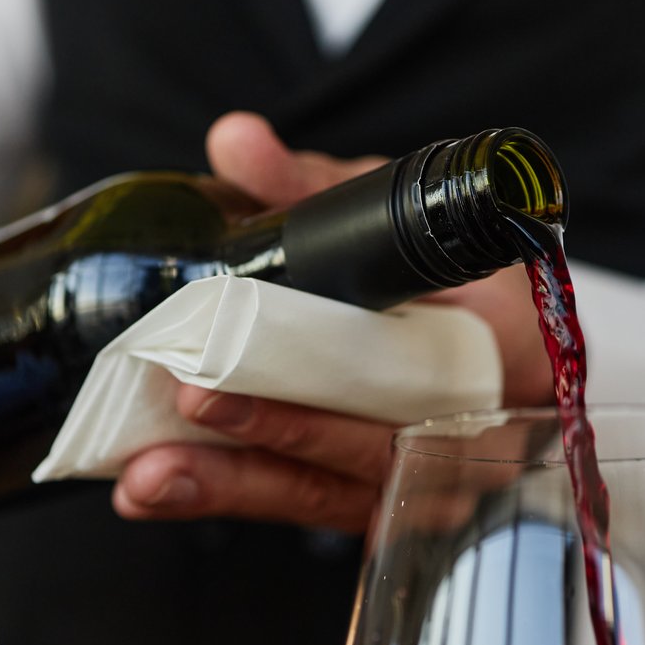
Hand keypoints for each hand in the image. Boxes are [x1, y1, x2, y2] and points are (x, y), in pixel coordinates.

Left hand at [110, 112, 552, 531]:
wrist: (500, 338)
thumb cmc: (448, 273)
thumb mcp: (389, 215)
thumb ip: (311, 186)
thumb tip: (236, 141)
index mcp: (495, 359)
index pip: (402, 396)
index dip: (307, 409)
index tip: (216, 389)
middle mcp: (463, 436)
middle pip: (353, 458)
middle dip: (261, 442)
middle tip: (181, 415)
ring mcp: (419, 480)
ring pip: (320, 493)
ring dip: (228, 487)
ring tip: (144, 479)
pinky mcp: (373, 500)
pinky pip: (301, 503)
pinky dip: (227, 494)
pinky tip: (155, 491)